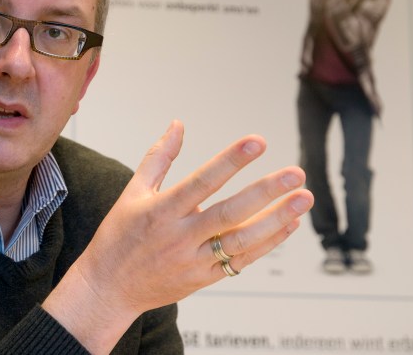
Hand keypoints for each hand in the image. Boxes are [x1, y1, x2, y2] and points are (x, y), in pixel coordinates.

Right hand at [44, 121, 312, 353]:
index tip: (257, 142)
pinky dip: (267, 242)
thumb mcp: (133, 192)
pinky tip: (287, 224)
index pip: (202, 181)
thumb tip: (178, 125)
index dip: (230, 161)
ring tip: (303, 199)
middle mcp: (180, 236)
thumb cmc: (119, 236)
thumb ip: (158, 157)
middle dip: (265, 192)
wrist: (109, 287)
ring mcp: (194, 261)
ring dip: (276, 219)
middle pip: (229, 212)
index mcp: (161, 211)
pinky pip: (242, 260)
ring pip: (242, 240)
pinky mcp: (204, 278)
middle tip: (295, 173)